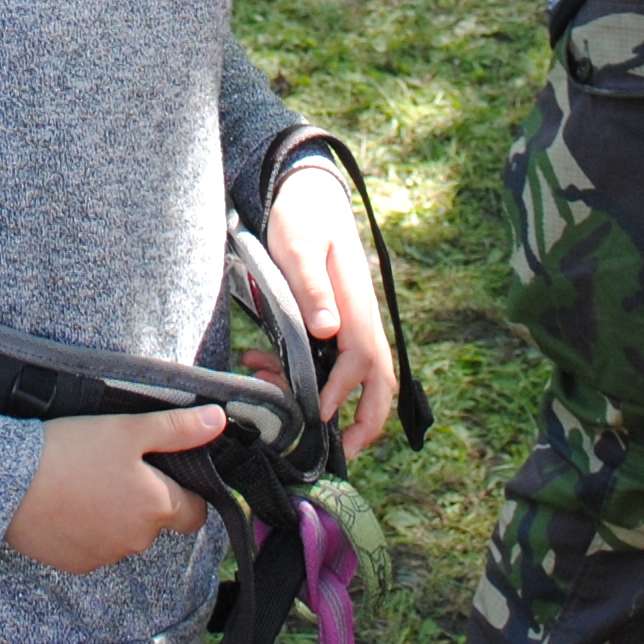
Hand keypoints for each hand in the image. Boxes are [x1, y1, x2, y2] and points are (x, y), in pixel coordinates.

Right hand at [4, 404, 223, 573]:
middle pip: (156, 522)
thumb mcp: (129, 429)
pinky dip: (86, 528)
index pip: (195, 512)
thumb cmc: (72, 450)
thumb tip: (219, 422)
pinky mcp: (74, 563)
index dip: (186, 490)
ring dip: (114, 513)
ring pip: (123, 534)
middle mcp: (136, 541)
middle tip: (115, 465)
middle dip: (144, 498)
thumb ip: (178, 429)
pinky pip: (92, 546)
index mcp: (157, 508)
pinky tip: (66, 502)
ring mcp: (104, 556)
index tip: (163, 470)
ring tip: (85, 480)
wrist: (8, 484)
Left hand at [263, 163, 400, 457]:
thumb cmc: (301, 215)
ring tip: (279, 405)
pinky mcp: (331, 319)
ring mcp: (347, 321)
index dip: (345, 393)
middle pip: (380, 380)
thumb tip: (328, 330)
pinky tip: (263, 367)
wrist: (303, 190)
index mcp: (358, 305)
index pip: (364, 363)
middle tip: (343, 454)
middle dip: (367, 421)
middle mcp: (360, 318)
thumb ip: (313, 287)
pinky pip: (329, 359)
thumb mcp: (301, 246)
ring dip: (328, 400)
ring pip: (355, 375)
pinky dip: (305, 376)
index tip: (318, 414)